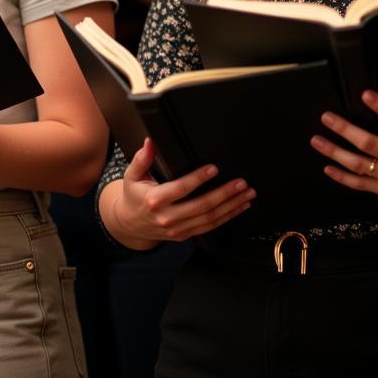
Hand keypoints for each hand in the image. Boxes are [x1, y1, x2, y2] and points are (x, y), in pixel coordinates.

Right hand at [110, 138, 254, 244]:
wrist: (130, 224)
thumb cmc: (134, 195)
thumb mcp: (132, 176)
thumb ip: (141, 159)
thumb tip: (150, 142)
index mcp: (154, 200)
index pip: (180, 189)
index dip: (198, 179)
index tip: (214, 168)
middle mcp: (167, 217)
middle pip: (201, 206)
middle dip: (224, 194)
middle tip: (241, 183)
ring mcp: (177, 229)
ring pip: (209, 219)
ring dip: (231, 206)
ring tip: (247, 194)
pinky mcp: (185, 235)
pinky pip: (210, 227)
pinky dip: (227, 217)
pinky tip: (239, 206)